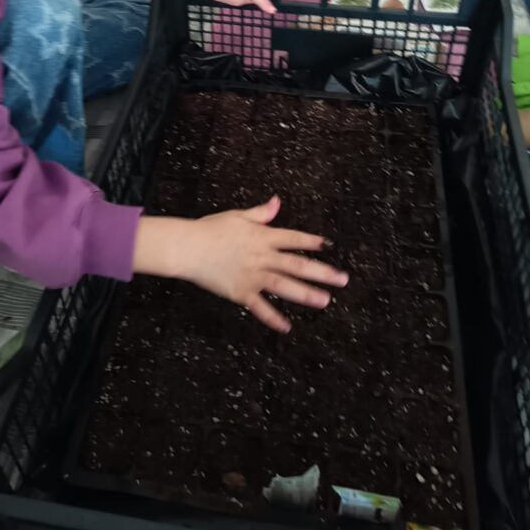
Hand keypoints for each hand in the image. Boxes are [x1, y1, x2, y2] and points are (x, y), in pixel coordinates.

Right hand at [177, 196, 348, 331]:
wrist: (188, 247)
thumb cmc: (211, 229)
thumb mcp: (238, 216)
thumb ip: (261, 213)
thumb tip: (277, 202)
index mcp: (262, 237)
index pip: (294, 239)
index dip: (312, 242)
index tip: (330, 246)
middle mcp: (262, 257)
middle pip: (296, 264)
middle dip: (321, 272)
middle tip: (342, 279)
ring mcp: (252, 276)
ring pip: (284, 286)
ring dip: (305, 294)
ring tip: (324, 301)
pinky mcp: (240, 292)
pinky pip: (259, 307)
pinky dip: (272, 318)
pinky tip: (286, 327)